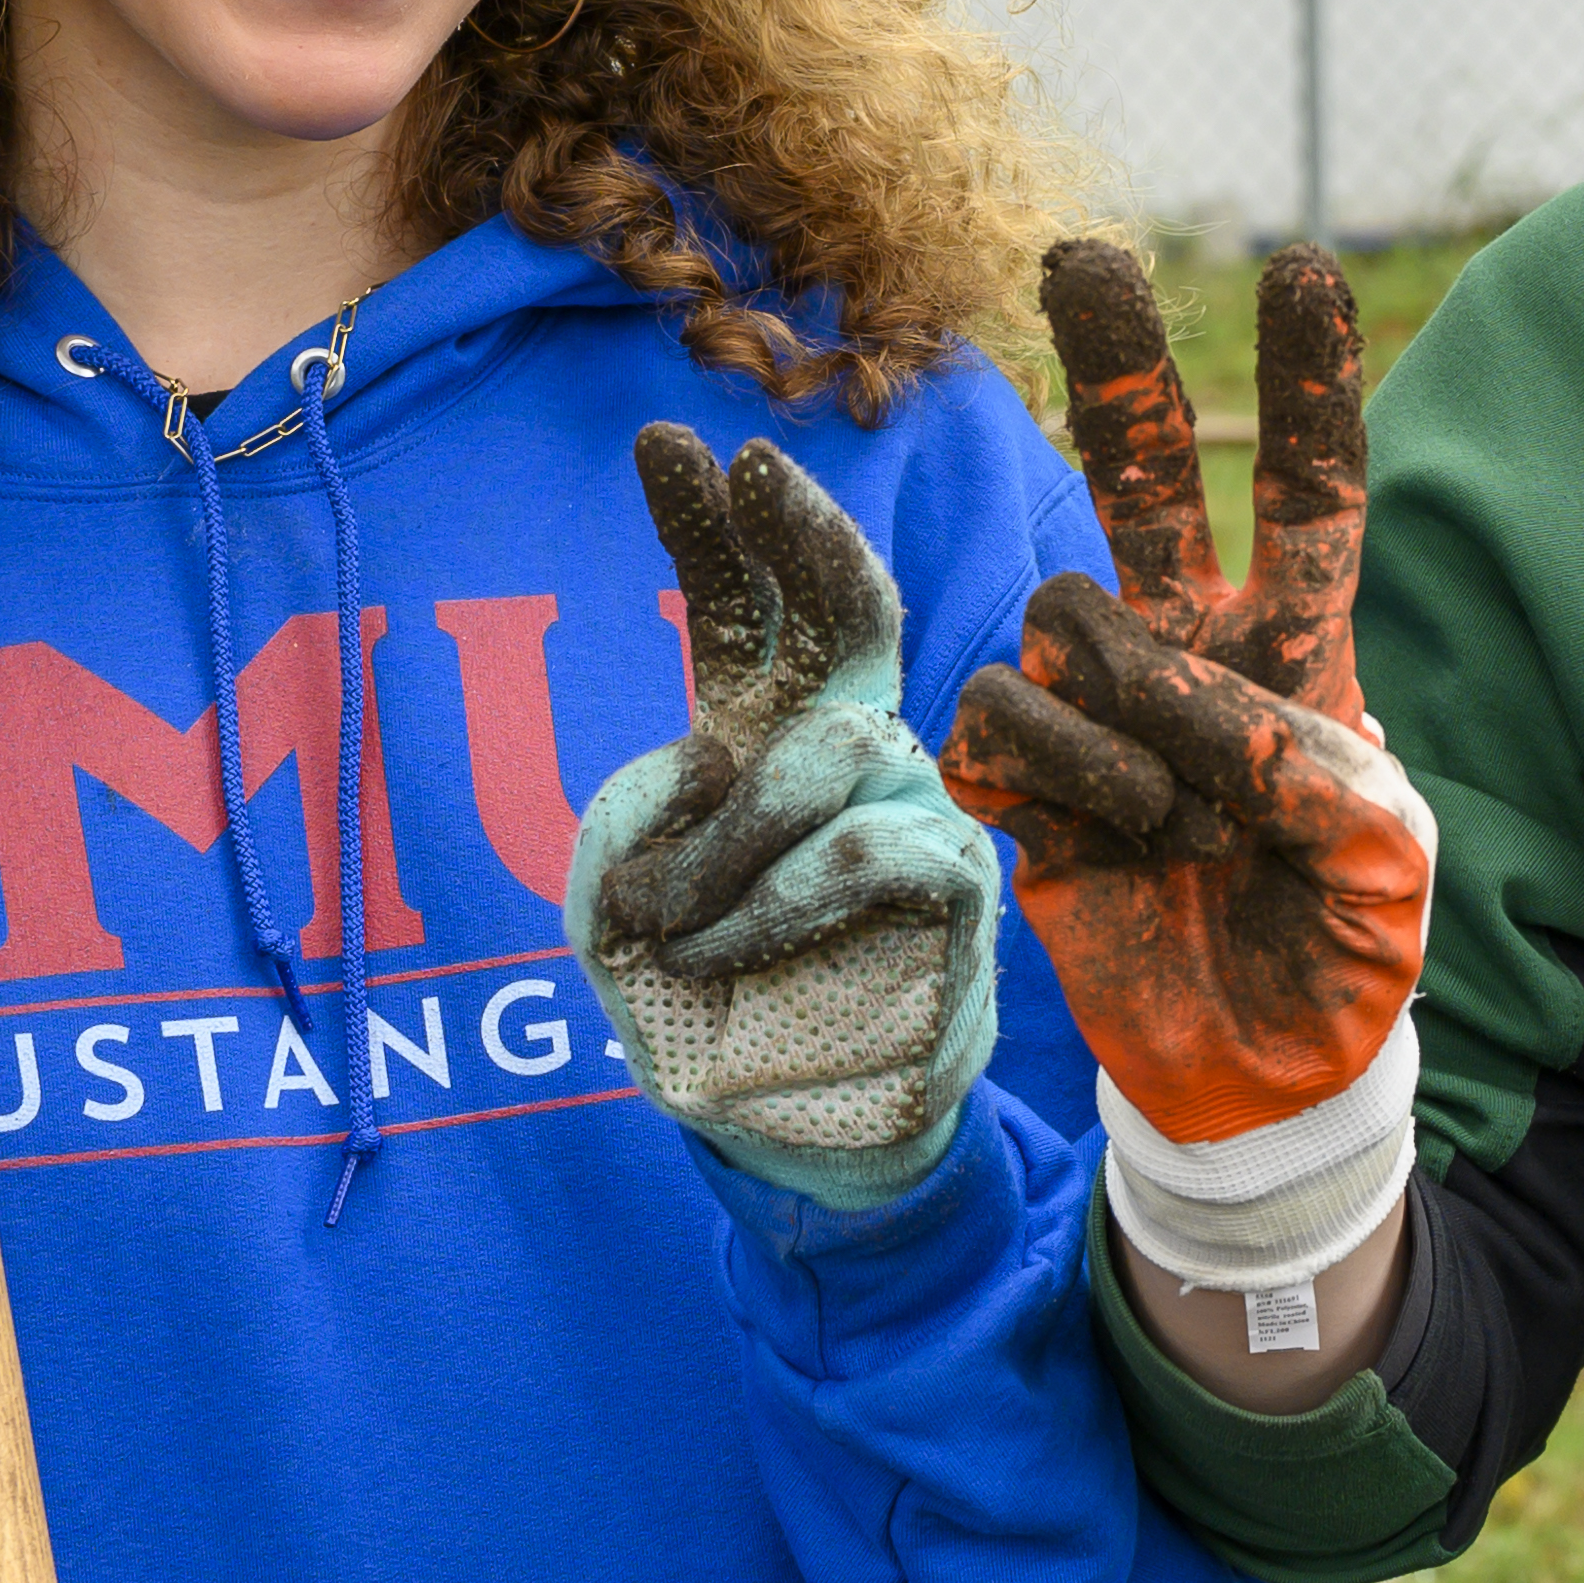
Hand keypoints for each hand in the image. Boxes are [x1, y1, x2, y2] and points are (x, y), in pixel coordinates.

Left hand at [571, 425, 999, 1207]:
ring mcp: (913, 813)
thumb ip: (637, 826)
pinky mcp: (959, 889)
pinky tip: (714, 944)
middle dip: (805, 526)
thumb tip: (700, 765)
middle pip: (853, 610)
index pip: (750, 613)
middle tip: (753, 464)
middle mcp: (850, 756)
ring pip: (826, 759)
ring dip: (720, 841)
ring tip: (649, 922)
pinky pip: (866, 851)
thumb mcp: (625, 910)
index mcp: (764, 741)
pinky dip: (774, 896)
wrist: (792, 1139)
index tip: (662, 443)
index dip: (711, 532)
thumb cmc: (711, 1015)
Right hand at [943, 242, 1427, 1149]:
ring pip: (1065, 611)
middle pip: (1145, 475)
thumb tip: (1185, 699)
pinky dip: (1069, 775)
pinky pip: (1008, 714)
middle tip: (1086, 257)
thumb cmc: (1345, 955)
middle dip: (1120, 364)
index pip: (1309, 497)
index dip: (1307, 388)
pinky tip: (1114, 844)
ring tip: (1183, 824)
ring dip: (1132, 711)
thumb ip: (1313, 764)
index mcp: (1300, 650)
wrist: (1261, 1069)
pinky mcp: (1021, 775)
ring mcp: (1096, 707)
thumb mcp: (1387, 862)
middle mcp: (1187, 650)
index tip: (1302, 268)